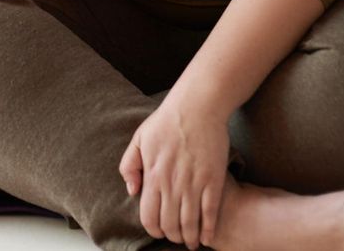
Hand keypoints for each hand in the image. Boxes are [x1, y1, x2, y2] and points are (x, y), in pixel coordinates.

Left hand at [119, 98, 232, 249]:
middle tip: (177, 236)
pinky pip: (211, 213)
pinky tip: (208, 237)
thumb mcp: (138, 139)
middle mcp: (172, 184)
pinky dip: (208, 229)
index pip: (149, 216)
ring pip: (190, 223)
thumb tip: (132, 190)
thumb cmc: (167, 120)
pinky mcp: (214, 180)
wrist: (198, 106)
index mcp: (153, 175)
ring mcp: (194, 183)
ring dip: (190, 238)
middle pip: (170, 224)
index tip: (159, 230)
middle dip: (172, 236)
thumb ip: (129, 166)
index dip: (153, 229)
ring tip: (191, 242)